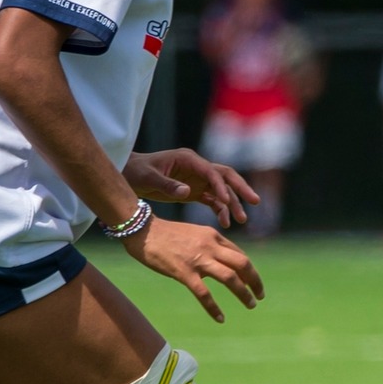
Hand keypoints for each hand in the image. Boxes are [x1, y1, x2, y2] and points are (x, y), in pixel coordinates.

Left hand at [123, 148, 256, 228]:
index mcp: (188, 160)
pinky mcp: (195, 191)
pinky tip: (225, 223)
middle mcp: (197, 168)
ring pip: (223, 191)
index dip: (221, 185)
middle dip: (241, 189)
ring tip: (241, 220)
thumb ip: (167, 184)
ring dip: (233, 204)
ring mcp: (198, 180)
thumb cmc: (135, 172)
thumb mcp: (148, 178)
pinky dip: (221, 211)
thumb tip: (186, 191)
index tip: (226, 200)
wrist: (127, 175)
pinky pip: (213, 201)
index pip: (212, 171)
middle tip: (255, 201)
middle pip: (226, 177)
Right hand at [123, 216, 263, 321]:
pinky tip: (221, 318)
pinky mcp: (183, 272)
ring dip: (244, 294)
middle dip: (255, 281)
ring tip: (251, 305)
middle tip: (260, 295)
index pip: (239, 254)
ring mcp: (198, 260)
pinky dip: (214, 308)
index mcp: (214, 236)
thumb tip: (221, 261)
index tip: (252, 282)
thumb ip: (209, 245)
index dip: (249, 270)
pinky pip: (204, 294)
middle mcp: (210, 246)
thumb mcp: (194, 233)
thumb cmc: (166, 233)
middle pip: (243, 264)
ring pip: (230, 278)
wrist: (142, 229)